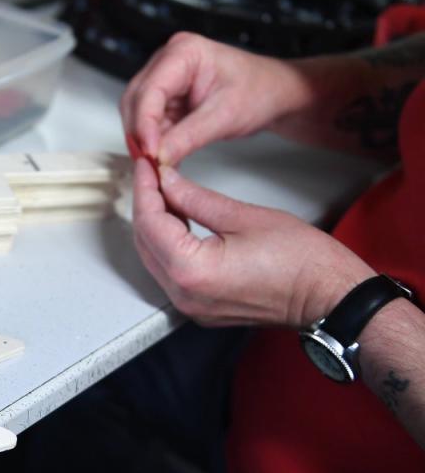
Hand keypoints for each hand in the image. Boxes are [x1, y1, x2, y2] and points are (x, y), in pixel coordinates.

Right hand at [121, 33, 309, 165]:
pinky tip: (163, 157)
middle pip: (136, 100)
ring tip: (157, 163)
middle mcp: (168, 61)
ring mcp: (166, 79)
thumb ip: (188, 137)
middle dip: (140, 133)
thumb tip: (159, 156)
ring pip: (138, 112)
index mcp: (183, 52)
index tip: (150, 153)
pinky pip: (150, 121)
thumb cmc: (258, 91)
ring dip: (144, 139)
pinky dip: (154, 141)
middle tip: (149, 163)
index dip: (145, 124)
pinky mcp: (167, 97)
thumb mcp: (225, 116)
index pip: (150, 90)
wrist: (274, 93)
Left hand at [132, 158, 374, 327]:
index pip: (149, 222)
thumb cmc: (302, 262)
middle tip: (152, 173)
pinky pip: (170, 271)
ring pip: (153, 257)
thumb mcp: (243, 216)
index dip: (145, 188)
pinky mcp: (200, 307)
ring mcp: (190, 305)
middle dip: (146, 204)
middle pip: (145, 241)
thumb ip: (195, 198)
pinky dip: (167, 244)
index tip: (146, 165)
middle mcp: (184, 295)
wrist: (329, 297)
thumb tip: (168, 181)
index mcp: (191, 271)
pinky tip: (176, 219)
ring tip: (163, 190)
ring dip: (154, 224)